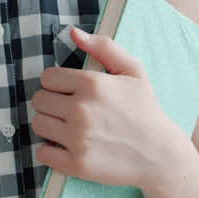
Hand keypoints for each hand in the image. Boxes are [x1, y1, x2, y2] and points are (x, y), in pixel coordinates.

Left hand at [30, 27, 190, 189]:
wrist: (160, 155)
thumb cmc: (145, 110)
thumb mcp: (133, 71)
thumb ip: (103, 47)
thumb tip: (73, 32)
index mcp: (92, 84)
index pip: (47, 78)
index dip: (56, 83)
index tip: (68, 91)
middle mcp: (81, 110)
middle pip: (39, 100)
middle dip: (51, 103)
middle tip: (68, 110)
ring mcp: (78, 138)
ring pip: (38, 125)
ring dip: (49, 125)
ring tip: (67, 127)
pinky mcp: (77, 164)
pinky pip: (43, 153)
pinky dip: (50, 151)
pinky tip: (66, 147)